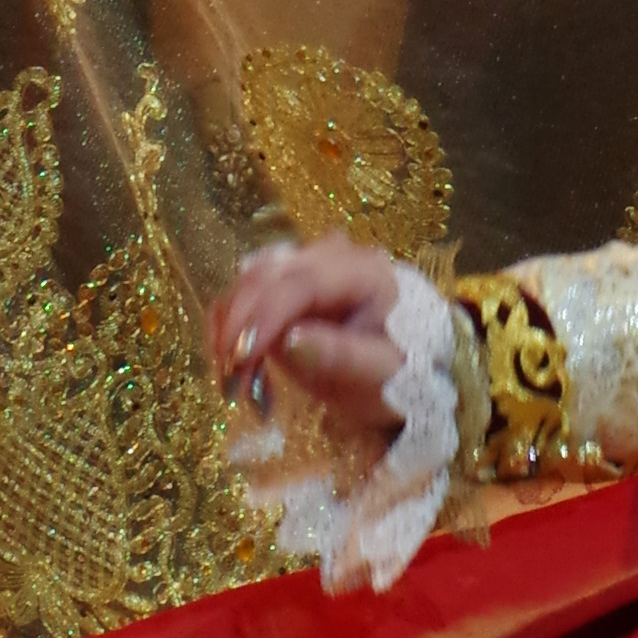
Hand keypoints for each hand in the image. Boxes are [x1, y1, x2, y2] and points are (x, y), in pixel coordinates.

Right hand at [211, 234, 413, 457]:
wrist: (407, 369)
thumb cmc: (403, 371)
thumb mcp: (382, 373)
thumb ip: (341, 355)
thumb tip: (289, 339)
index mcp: (364, 271)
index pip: (302, 283)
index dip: (265, 315)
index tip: (242, 358)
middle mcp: (331, 256)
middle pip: (267, 274)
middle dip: (240, 326)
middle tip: (231, 380)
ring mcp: (306, 267)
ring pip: (248, 280)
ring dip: (230, 327)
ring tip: (232, 379)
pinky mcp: (286, 285)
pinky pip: (246, 293)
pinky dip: (230, 324)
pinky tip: (229, 360)